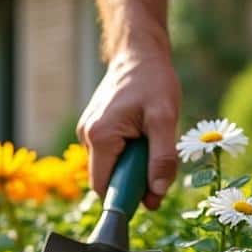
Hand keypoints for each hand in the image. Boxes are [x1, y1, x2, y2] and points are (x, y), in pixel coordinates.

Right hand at [77, 39, 180, 209]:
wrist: (139, 54)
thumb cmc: (154, 82)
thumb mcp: (165, 119)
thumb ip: (162, 158)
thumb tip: (158, 194)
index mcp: (100, 136)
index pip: (105, 187)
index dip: (126, 197)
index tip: (150, 196)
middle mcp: (86, 136)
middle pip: (107, 178)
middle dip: (132, 179)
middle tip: (158, 164)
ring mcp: (87, 132)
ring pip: (109, 166)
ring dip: (131, 164)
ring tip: (150, 140)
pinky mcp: (93, 128)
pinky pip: (109, 153)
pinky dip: (127, 153)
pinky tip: (141, 134)